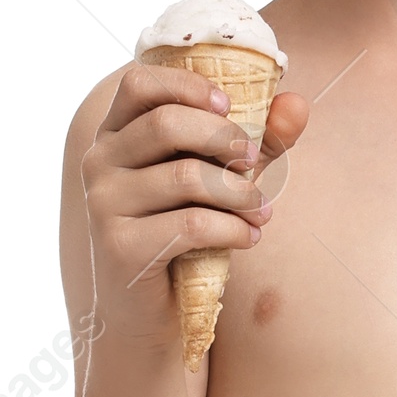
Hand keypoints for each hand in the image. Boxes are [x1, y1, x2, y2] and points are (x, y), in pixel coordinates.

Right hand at [82, 65, 308, 356]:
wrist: (148, 314)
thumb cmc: (184, 236)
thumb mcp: (220, 181)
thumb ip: (256, 141)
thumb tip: (298, 105)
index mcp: (115, 134)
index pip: (139, 82)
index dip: (188, 86)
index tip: (231, 108)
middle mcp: (99, 162)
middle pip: (167, 123)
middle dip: (225, 140)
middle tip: (256, 162)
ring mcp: (103, 204)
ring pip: (186, 176)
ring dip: (239, 192)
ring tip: (262, 212)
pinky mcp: (119, 246)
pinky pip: (191, 224)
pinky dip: (233, 229)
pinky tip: (250, 238)